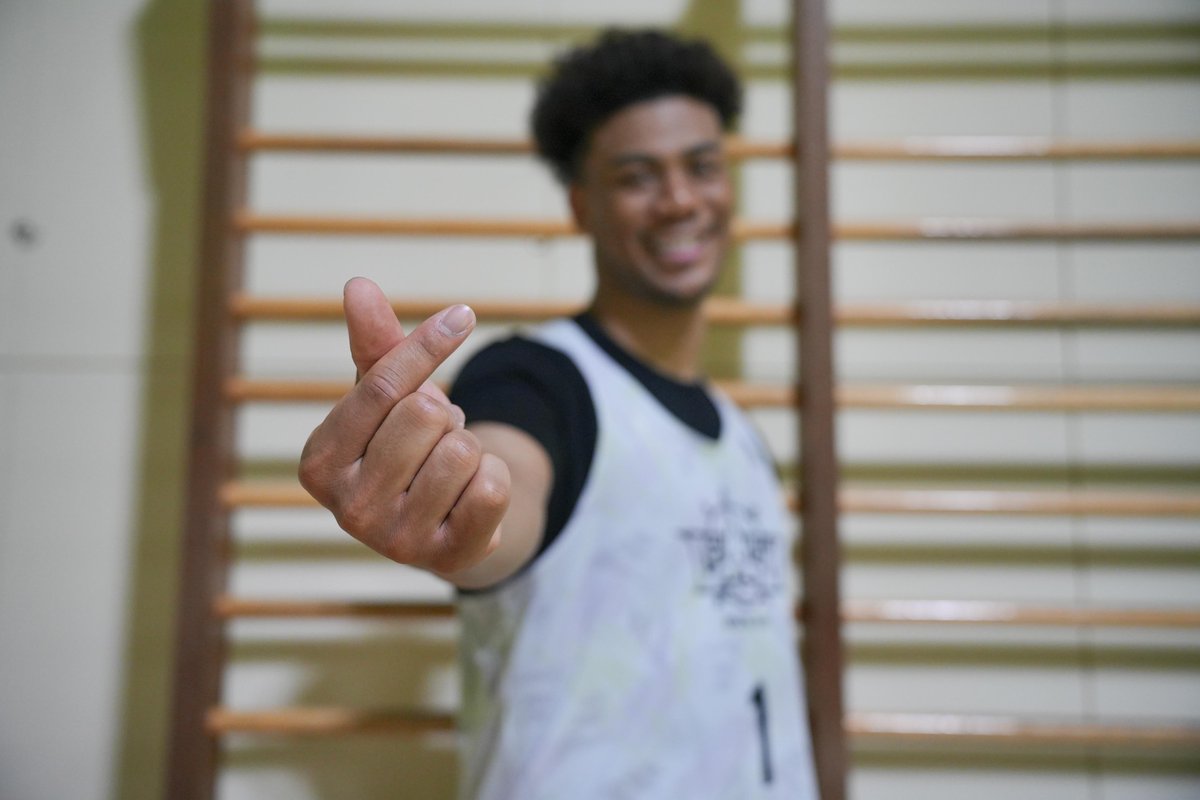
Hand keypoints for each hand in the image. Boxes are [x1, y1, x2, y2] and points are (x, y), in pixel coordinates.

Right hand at [298, 278, 510, 574]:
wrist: (444, 522)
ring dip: (469, 449)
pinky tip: (470, 497)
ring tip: (448, 470)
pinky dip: (495, 479)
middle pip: (427, 415)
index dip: (428, 344)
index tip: (463, 314)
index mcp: (319, 462)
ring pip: (463, 451)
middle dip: (445, 416)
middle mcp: (347, 509)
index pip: (381, 385)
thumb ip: (375, 345)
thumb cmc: (405, 448)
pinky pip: (491, 489)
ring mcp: (393, 541)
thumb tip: (357, 285)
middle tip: (433, 439)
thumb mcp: (387, 396)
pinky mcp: (443, 559)